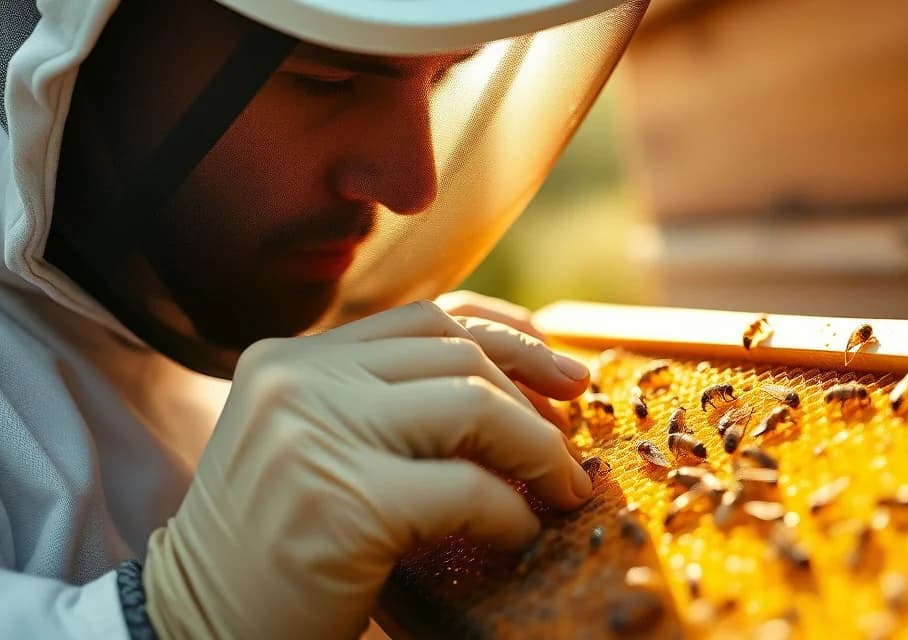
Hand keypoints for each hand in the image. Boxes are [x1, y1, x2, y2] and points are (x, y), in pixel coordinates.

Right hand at [143, 300, 593, 638]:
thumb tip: (523, 384)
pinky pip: (470, 490)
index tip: (556, 366)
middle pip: (457, 352)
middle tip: (571, 432)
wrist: (196, 626)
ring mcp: (317, 435)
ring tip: (561, 486)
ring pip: (474, 406)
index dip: (506, 333)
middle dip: (534, 387)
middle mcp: (298, 382)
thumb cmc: (276, 547)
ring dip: (538, 448)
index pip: (425, 319)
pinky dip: (511, 515)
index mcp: (291, 360)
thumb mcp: (318, 449)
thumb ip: (386, 403)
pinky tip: (517, 537)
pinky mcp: (348, 502)